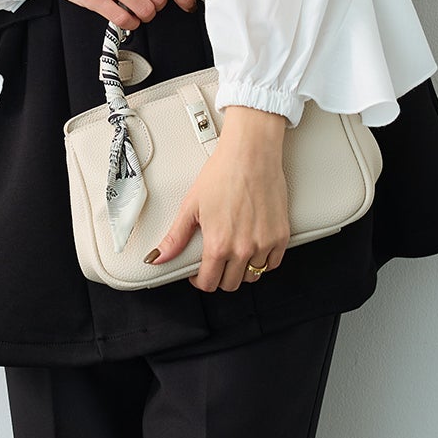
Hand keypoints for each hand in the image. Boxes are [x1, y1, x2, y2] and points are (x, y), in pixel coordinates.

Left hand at [145, 119, 290, 290]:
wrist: (251, 154)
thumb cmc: (222, 174)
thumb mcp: (191, 206)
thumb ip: (175, 237)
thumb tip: (157, 257)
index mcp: (218, 244)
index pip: (209, 283)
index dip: (200, 281)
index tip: (199, 274)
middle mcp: (243, 249)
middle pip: (231, 284)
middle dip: (220, 276)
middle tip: (216, 262)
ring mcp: (264, 243)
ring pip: (253, 276)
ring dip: (242, 270)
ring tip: (235, 254)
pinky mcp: (281, 235)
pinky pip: (273, 263)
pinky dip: (263, 261)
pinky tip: (254, 248)